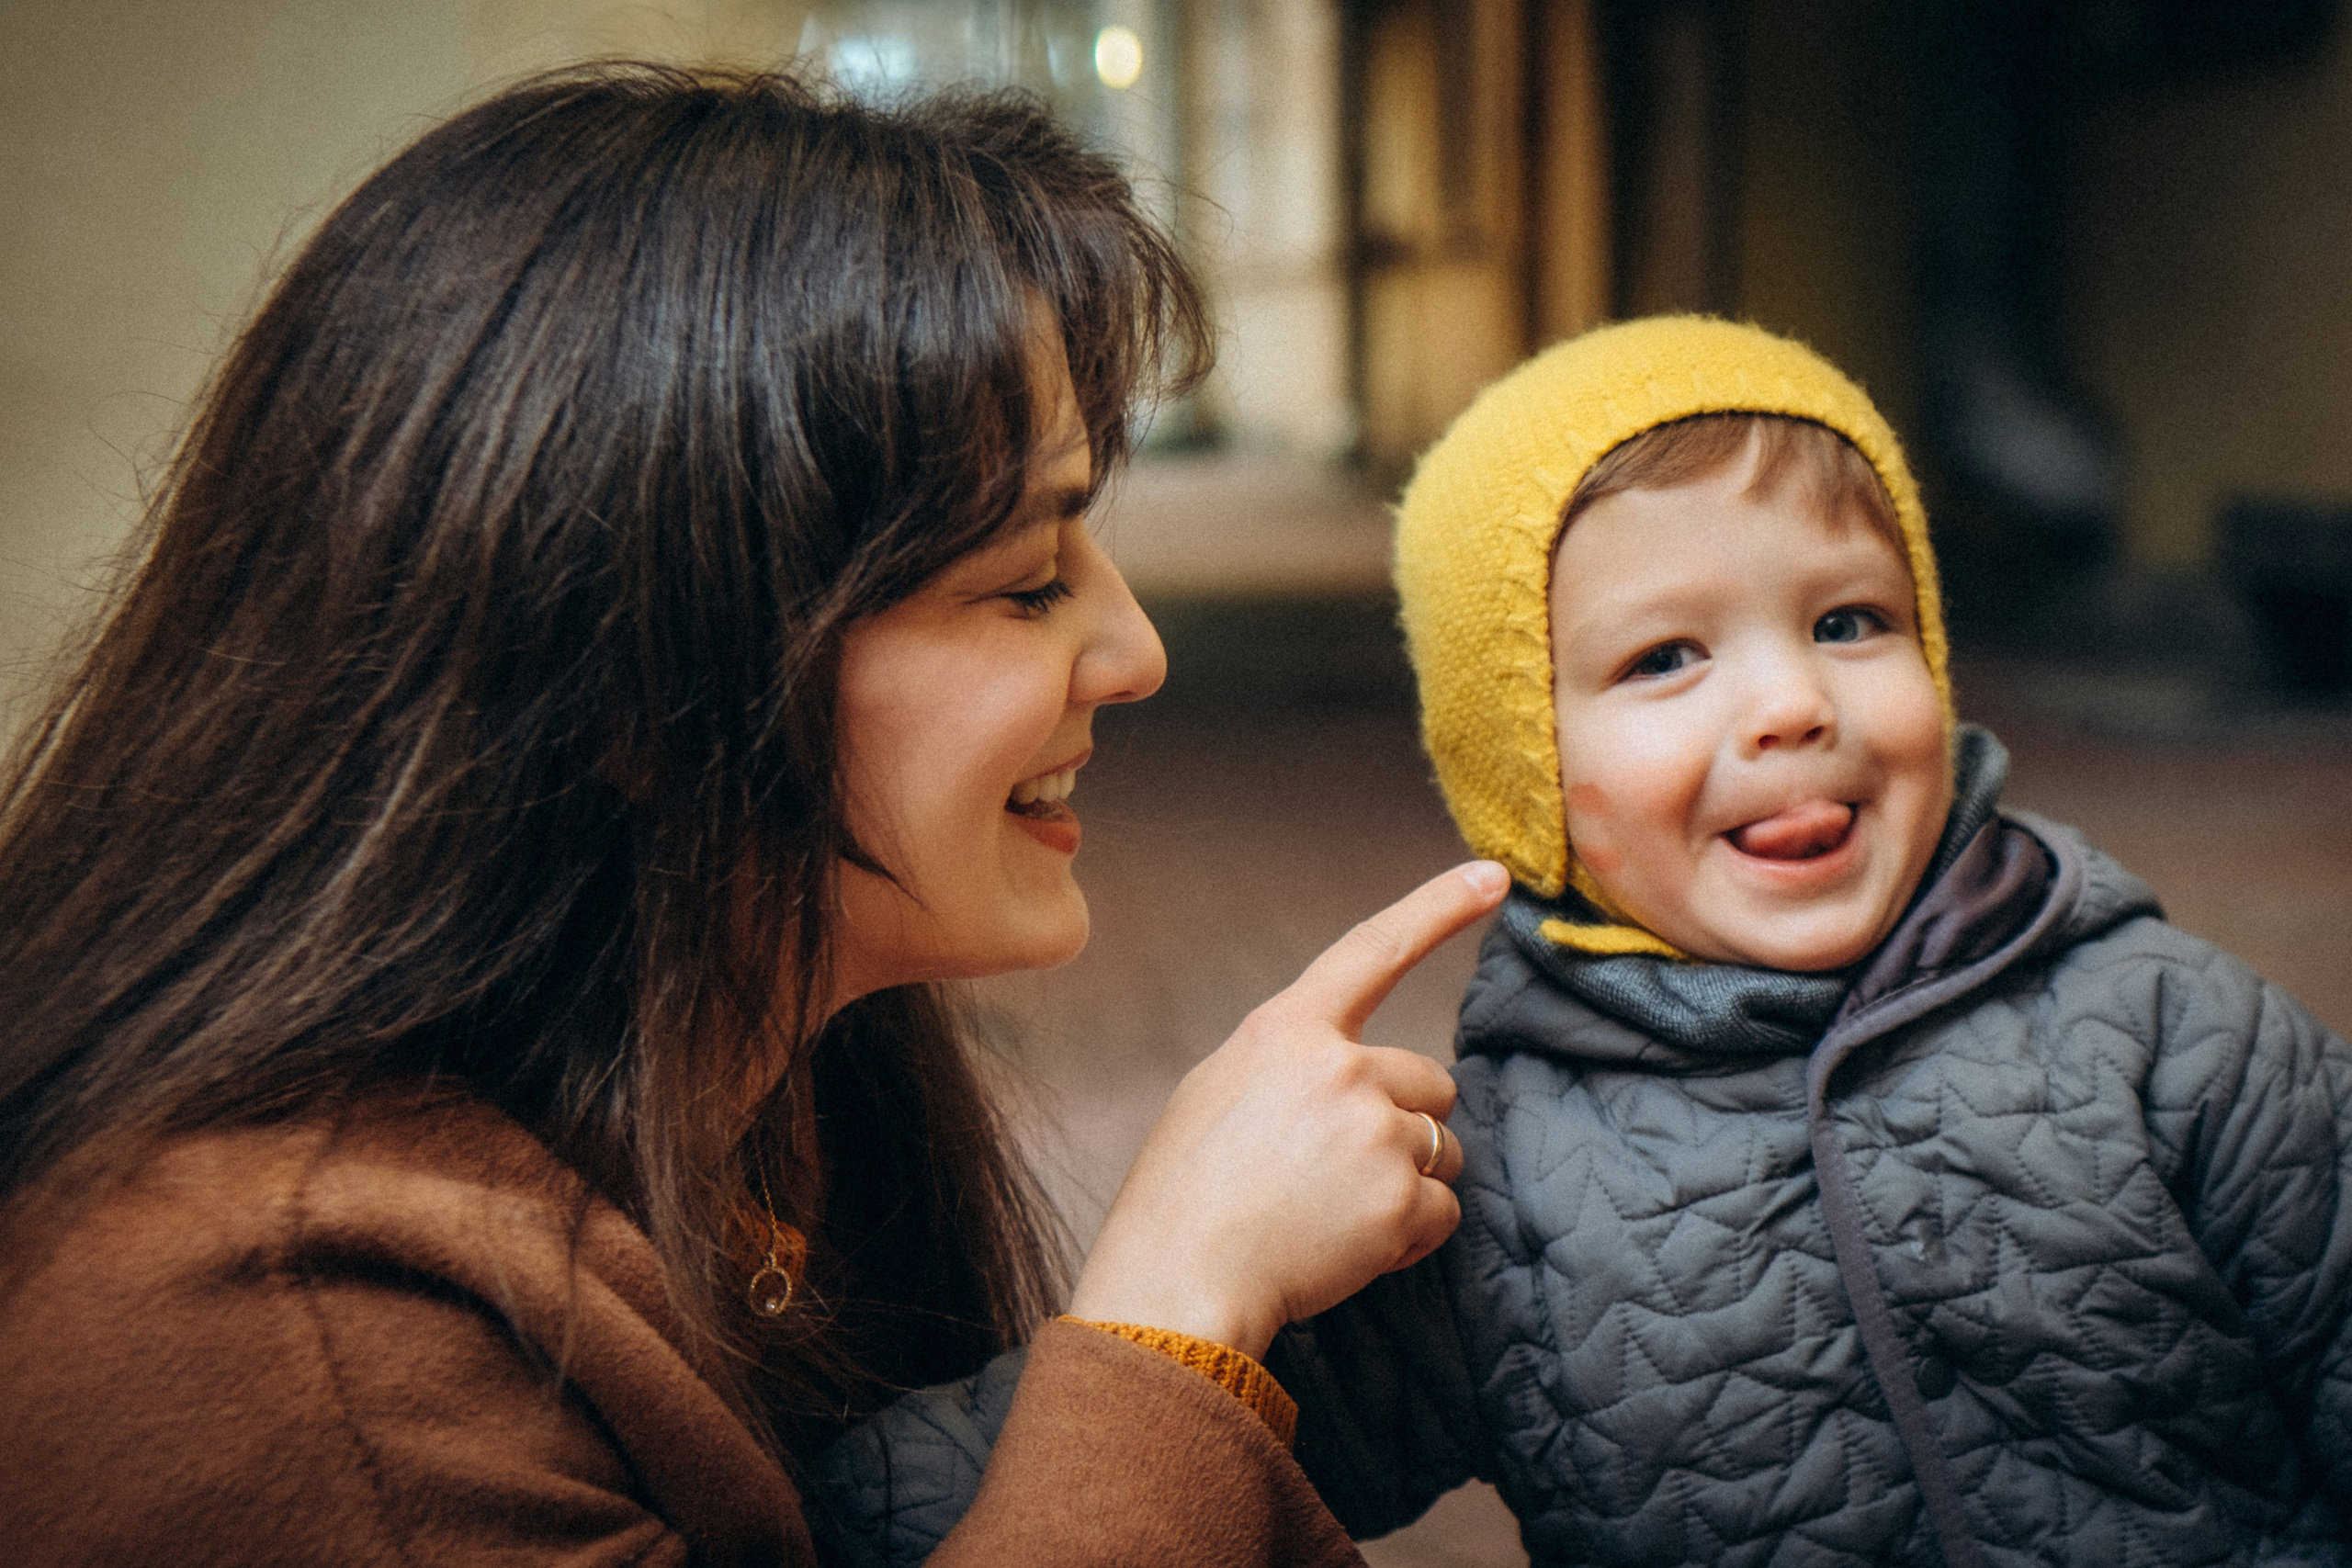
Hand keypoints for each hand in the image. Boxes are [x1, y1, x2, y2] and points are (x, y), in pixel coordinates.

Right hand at [1066, 861, 1508, 1358]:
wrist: (1177, 1282)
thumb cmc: (1183, 1195)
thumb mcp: (1219, 1091)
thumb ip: (1292, 1065)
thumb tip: (1351, 1071)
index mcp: (1288, 1031)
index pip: (1374, 949)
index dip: (1439, 907)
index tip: (1493, 877)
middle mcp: (1342, 1069)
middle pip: (1431, 1080)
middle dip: (1406, 1124)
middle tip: (1338, 1173)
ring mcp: (1376, 1133)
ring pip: (1442, 1148)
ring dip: (1410, 1181)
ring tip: (1334, 1213)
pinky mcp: (1400, 1201)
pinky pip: (1442, 1212)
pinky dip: (1410, 1236)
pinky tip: (1348, 1248)